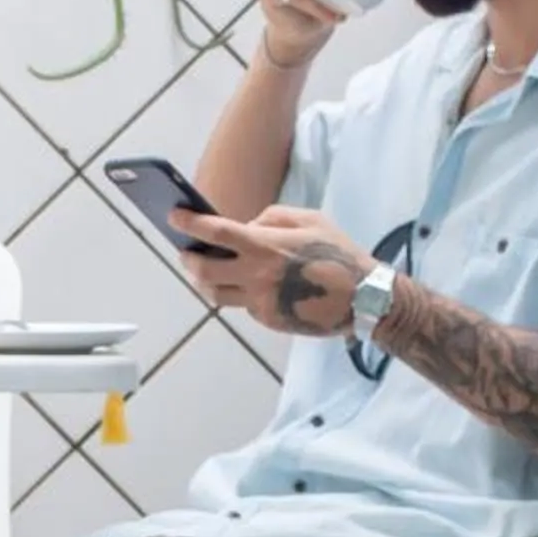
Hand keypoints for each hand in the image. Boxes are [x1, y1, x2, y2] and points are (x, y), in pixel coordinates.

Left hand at [174, 206, 373, 336]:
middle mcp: (256, 275)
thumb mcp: (310, 220)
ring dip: (203, 282)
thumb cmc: (339, 253)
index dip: (189, 224)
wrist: (363, 298)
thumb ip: (273, 218)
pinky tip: (245, 284)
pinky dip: (237, 293)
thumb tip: (247, 226)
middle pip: (203, 270)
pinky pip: (242, 305)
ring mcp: (260, 301)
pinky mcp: (267, 319)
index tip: (174, 217)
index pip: (215, 234)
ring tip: (206, 271)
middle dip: (189, 259)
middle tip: (187, 252)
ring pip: (214, 295)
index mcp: (265, 246)